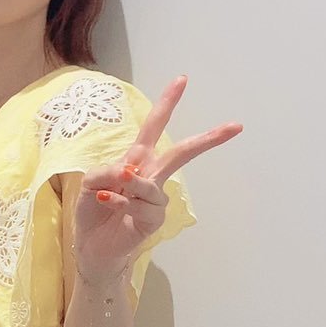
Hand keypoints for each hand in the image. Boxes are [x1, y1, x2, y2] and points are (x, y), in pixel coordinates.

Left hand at [72, 77, 241, 283]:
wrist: (91, 247)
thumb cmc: (92, 211)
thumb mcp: (90, 181)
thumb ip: (106, 170)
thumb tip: (128, 171)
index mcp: (137, 159)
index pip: (154, 127)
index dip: (167, 103)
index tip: (182, 79)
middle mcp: (151, 176)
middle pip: (181, 153)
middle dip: (207, 139)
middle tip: (234, 126)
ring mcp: (154, 199)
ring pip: (152, 183)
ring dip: (132, 185)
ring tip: (108, 190)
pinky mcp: (153, 220)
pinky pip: (140, 204)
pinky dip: (120, 201)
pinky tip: (106, 201)